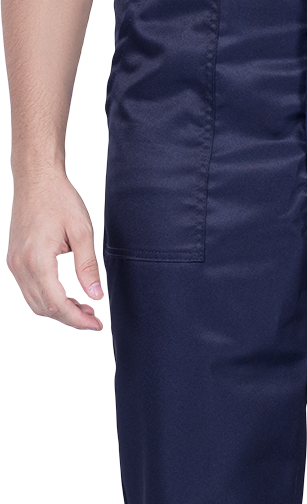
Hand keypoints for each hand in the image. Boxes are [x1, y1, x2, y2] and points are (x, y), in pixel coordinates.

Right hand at [7, 170, 104, 329]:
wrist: (36, 179)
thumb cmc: (58, 198)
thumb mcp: (82, 231)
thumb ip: (88, 267)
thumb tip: (96, 296)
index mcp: (37, 259)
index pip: (56, 304)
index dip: (77, 319)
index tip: (96, 324)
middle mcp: (20, 265)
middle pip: (44, 308)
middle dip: (69, 318)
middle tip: (93, 318)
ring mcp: (14, 263)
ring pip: (34, 302)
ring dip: (58, 310)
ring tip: (83, 307)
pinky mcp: (13, 259)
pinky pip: (29, 289)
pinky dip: (47, 298)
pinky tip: (66, 294)